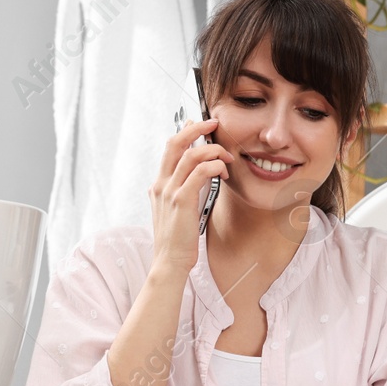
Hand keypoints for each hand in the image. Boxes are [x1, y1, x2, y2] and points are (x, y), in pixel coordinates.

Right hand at [148, 118, 233, 276]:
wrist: (169, 262)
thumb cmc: (178, 240)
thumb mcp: (176, 211)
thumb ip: (182, 191)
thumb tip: (198, 176)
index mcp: (159, 185)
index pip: (169, 149)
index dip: (185, 132)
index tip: (201, 124)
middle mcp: (161, 184)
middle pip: (174, 143)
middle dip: (195, 128)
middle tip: (214, 123)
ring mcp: (169, 192)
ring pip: (190, 155)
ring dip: (212, 150)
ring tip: (227, 157)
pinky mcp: (181, 202)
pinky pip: (200, 173)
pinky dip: (214, 166)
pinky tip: (224, 171)